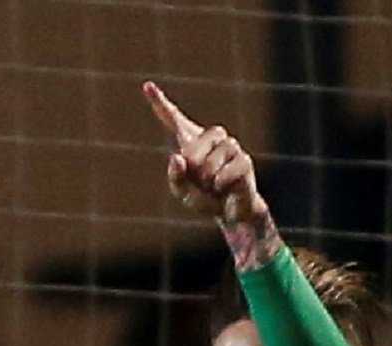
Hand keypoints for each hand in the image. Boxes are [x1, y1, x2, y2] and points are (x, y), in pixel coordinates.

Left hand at [143, 82, 266, 226]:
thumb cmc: (206, 199)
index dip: (160, 103)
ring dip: (209, 179)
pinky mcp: (244, 159)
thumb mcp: (184, 193)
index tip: (147, 86)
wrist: (233, 212)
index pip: (173, 119)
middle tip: (204, 181)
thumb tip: (178, 157)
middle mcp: (211, 138)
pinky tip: (226, 187)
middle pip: (193, 149)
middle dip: (195, 170)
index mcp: (192, 141)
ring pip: (211, 161)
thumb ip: (176, 178)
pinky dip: (221, 184)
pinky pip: (226, 172)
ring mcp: (230, 146)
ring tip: (215, 185)